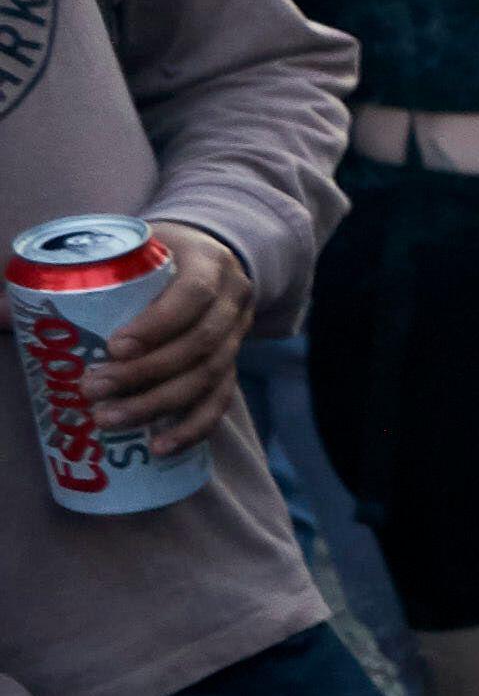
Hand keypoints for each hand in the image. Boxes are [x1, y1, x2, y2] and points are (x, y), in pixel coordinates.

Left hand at [83, 222, 247, 456]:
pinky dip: (193, 427)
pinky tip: (162, 446)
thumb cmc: (156, 255)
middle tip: (94, 390)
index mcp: (209, 264)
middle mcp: (233, 302)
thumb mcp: (129, 249)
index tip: (113, 347)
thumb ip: (73, 274)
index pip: (193, 295)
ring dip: (159, 404)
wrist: (209, 256)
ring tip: (110, 420)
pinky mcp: (233, 364)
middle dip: (145, 374)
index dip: (158, 324)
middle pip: (200, 345)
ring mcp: (238, 336)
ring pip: (209, 378)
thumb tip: (0, 310)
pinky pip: (220, 401)